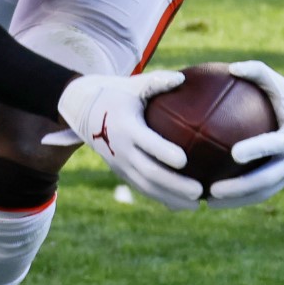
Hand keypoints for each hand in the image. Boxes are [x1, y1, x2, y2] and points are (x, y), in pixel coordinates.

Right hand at [54, 72, 201, 210]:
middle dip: (174, 184)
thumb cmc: (118, 94)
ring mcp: (120, 164)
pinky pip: (142, 189)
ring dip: (171, 197)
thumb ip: (157, 81)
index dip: (164, 153)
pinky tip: (182, 205)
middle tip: (199, 190)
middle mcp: (122, 150)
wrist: (84, 112)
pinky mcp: (121, 172)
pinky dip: (162, 199)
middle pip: (149, 173)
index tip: (185, 160)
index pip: (147, 143)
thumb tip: (183, 79)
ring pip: (147, 187)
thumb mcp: (134, 84)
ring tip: (196, 204)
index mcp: (126, 127)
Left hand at [206, 61, 283, 207]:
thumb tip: (230, 67)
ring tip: (210, 202)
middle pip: (267, 179)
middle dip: (241, 188)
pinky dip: (241, 199)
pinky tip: (216, 201)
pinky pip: (262, 194)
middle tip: (213, 190)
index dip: (257, 150)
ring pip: (263, 192)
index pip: (274, 145)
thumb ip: (258, 72)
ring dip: (237, 200)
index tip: (234, 153)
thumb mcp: (280, 83)